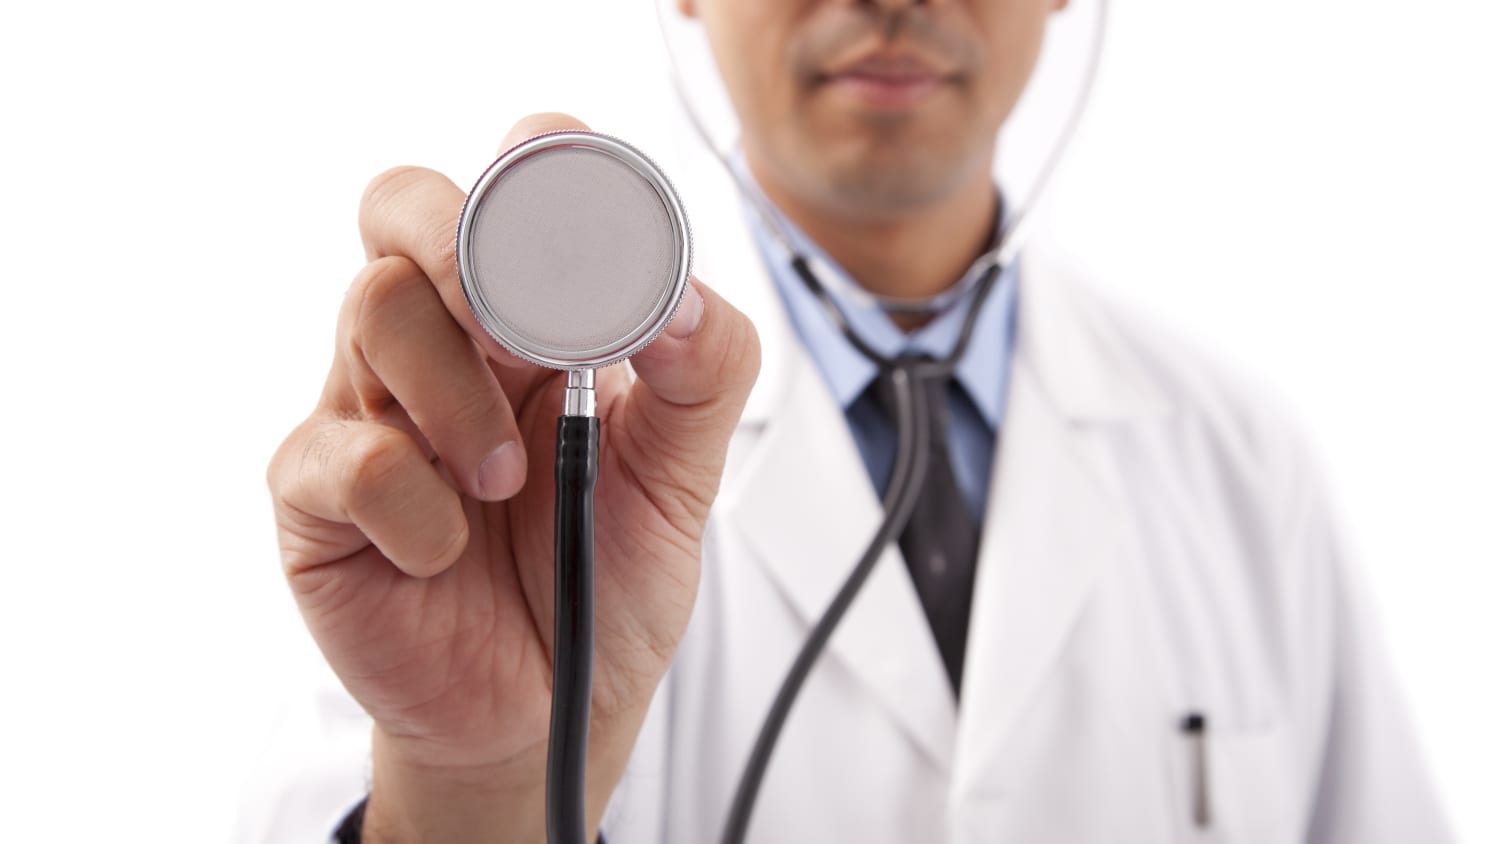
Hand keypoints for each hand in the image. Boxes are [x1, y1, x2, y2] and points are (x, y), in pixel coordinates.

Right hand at [266, 113, 759, 840]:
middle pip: (403, 205)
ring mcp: (371, 408)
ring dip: (458, 393)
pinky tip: (447, 552)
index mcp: (533, 319)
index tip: (597, 232)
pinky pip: (340, 452)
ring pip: (373, 308)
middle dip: (465, 240)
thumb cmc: (608, 578)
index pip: (511, 187)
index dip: (539, 174)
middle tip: (525, 329)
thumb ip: (703, 374)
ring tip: (506, 485)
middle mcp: (444, 343)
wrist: (554, 707)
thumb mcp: (682, 477)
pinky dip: (412, 504)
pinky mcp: (320, 494)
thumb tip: (680, 293)